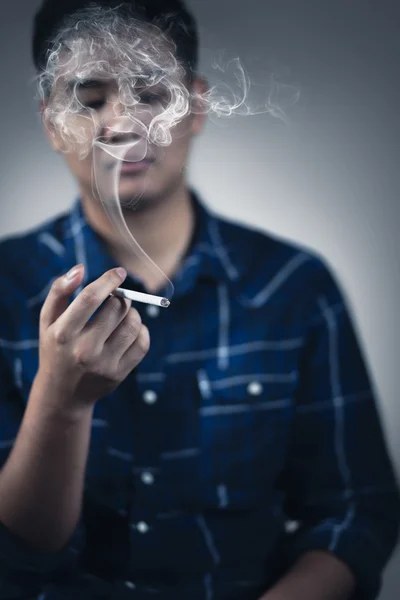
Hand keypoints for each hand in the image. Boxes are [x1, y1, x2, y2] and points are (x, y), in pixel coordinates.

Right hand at [36, 264, 149, 408]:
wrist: (62, 393)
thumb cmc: (56, 347)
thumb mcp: (48, 320)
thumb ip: (60, 291)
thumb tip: (80, 269)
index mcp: (63, 333)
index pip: (91, 298)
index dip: (109, 280)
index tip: (119, 273)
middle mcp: (83, 350)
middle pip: (116, 309)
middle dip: (121, 298)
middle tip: (117, 299)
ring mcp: (103, 364)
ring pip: (133, 324)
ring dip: (133, 313)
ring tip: (123, 315)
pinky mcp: (119, 374)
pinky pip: (142, 343)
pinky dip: (141, 331)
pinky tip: (130, 330)